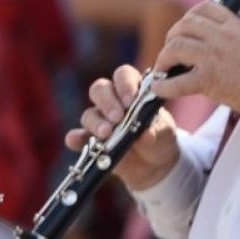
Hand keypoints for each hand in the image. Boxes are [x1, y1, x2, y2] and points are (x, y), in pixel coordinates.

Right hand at [66, 65, 180, 191]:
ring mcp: (99, 121)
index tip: (131, 100)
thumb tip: (146, 134)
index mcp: (133, 90)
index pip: (123, 75)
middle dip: (107, 102)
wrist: (156, 163)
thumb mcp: (164, 132)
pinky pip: (77, 136)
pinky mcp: (90, 141)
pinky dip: (75, 138)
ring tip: (106, 133)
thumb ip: (156, 129)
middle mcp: (113, 102)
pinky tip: (76, 141)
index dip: (125, 84)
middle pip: (100, 89)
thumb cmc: (161, 137)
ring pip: (89, 113)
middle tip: (118, 117)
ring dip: (96, 122)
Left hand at [148, 1, 239, 121]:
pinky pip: (176, 81)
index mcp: (236, 26)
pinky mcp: (209, 80)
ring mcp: (214, 57)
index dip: (190, 16)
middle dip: (172, 36)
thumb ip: (236, 36)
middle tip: (172, 51)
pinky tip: (160, 89)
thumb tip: (217, 39)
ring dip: (164, 58)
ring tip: (164, 69)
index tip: (186, 28)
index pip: (205, 7)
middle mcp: (223, 37)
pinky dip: (163, 86)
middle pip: (185, 24)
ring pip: (175, 47)